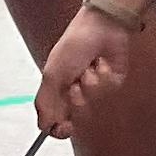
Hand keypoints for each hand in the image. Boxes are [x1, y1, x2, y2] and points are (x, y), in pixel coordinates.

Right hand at [36, 2, 134, 133]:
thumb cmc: (73, 46)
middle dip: (76, 99)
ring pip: (93, 102)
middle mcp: (75, 90)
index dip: (59, 128)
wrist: (100, 26)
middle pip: (76, 115)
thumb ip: (46, 103)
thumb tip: (43, 127)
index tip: (64, 127)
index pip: (56, 120)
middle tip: (74, 85)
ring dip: (89, 83)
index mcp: (57, 89)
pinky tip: (101, 63)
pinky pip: (108, 90)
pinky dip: (103, 76)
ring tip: (87, 67)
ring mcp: (95, 86)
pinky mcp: (112, 81)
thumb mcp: (52, 74)